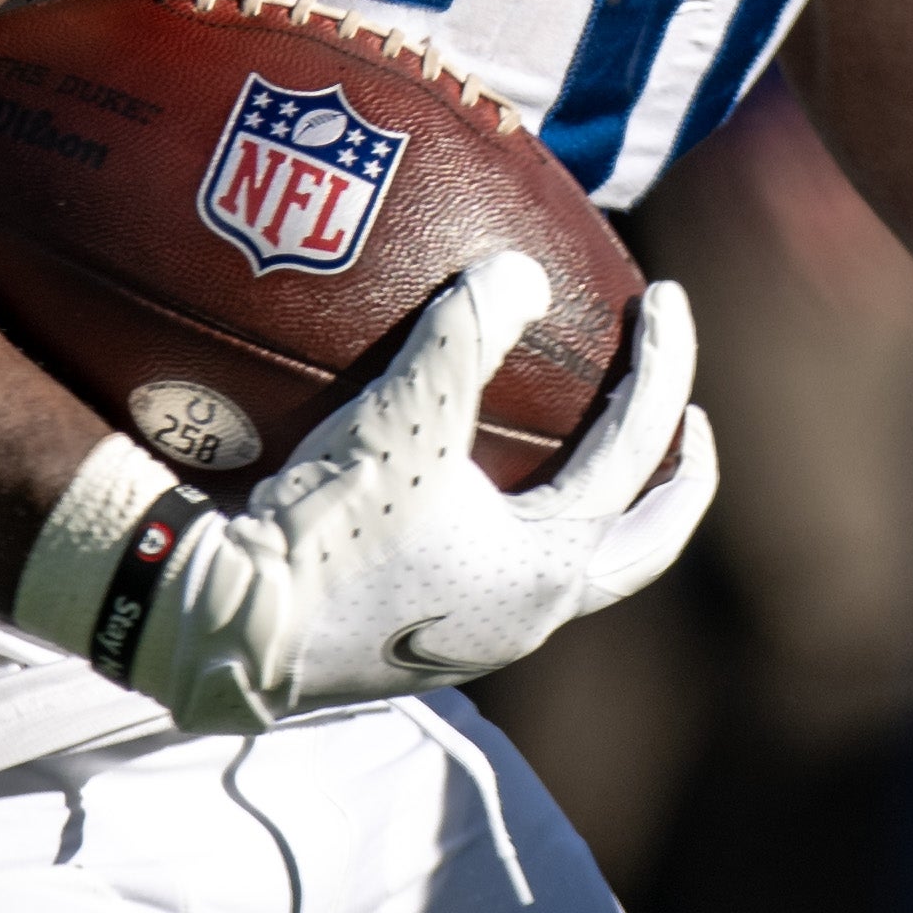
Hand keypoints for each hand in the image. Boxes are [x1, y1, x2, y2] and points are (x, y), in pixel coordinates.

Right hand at [75, 257, 717, 728]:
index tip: (664, 297)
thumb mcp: (401, 416)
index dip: (662, 363)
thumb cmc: (323, 532)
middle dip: (681, 480)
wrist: (221, 634)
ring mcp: (478, 638)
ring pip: (578, 570)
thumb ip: (467, 333)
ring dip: (604, 509)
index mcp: (548, 567)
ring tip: (598, 451)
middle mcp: (529, 617)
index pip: (637, 450)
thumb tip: (520, 270)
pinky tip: (479, 483)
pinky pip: (504, 573)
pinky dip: (524, 521)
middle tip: (691, 419)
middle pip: (643, 547)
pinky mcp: (423, 642)